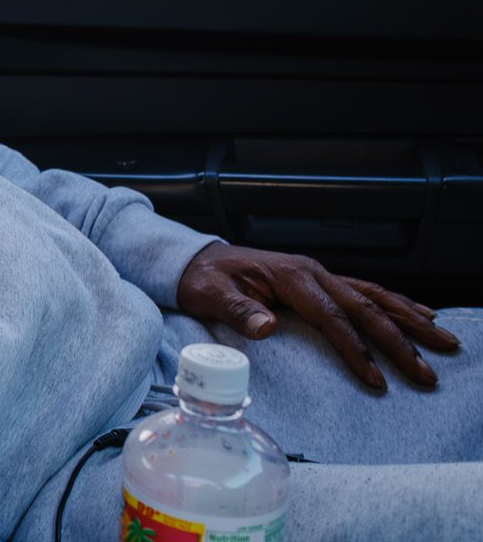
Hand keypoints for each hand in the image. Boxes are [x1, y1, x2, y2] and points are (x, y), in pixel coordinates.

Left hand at [175, 242, 460, 390]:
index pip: (331, 316)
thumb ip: (237, 310)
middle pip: (363, 306)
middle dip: (399, 339)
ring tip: (443, 339)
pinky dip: (395, 303)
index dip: (354, 348)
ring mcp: (317, 275)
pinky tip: (419, 314)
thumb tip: (267, 327)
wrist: (196, 259)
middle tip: (427, 372)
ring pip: (372, 296)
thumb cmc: (203, 278)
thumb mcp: (210, 294)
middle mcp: (311, 273)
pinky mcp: (318, 282)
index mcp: (289, 276)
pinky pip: (364, 291)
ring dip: (408, 318)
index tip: (375, 380)